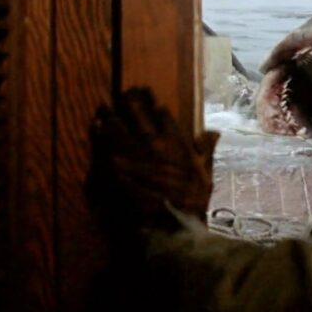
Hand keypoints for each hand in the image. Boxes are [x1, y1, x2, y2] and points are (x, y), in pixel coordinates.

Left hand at [87, 88, 219, 236]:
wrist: (171, 218)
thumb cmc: (192, 195)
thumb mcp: (205, 169)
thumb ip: (206, 148)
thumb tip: (214, 133)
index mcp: (175, 141)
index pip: (162, 114)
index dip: (153, 104)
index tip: (148, 96)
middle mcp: (152, 141)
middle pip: (138, 113)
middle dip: (131, 101)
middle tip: (124, 93)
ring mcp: (132, 152)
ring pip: (118, 125)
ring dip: (111, 115)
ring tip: (104, 108)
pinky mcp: (117, 166)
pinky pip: (105, 143)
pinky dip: (100, 134)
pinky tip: (96, 127)